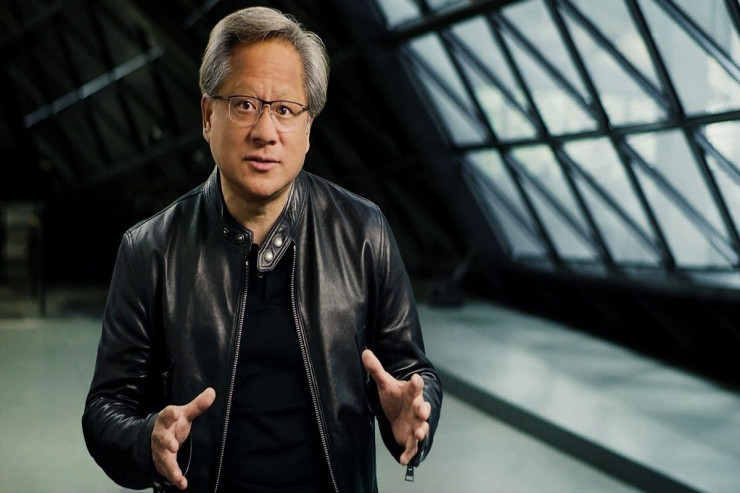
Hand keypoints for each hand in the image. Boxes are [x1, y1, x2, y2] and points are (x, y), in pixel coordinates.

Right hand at [151, 387, 215, 489]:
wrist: (156, 438)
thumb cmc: (174, 423)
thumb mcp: (184, 414)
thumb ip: (197, 405)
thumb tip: (212, 392)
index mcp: (165, 420)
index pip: (167, 414)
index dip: (171, 414)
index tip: (176, 413)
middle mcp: (160, 435)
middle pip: (162, 438)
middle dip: (167, 443)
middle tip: (174, 447)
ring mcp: (160, 450)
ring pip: (164, 459)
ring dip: (170, 468)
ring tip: (177, 476)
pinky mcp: (162, 462)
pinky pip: (167, 471)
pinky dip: (174, 478)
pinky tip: (182, 484)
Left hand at [362, 349, 430, 465]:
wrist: (400, 414)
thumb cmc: (395, 397)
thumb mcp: (385, 383)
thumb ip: (376, 369)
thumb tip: (364, 352)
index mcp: (411, 394)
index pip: (415, 387)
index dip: (416, 384)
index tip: (415, 379)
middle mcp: (417, 408)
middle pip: (423, 408)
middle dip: (424, 410)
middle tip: (422, 411)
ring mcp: (416, 424)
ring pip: (422, 428)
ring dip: (422, 431)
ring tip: (419, 434)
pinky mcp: (411, 438)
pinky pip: (412, 447)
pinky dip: (409, 454)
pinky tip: (403, 460)